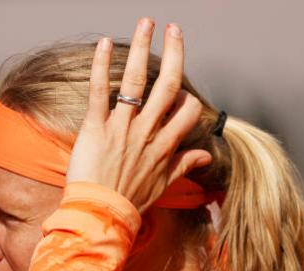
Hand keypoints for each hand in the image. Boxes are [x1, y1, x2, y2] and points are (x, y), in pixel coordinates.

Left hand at [66, 18, 211, 213]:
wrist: (100, 216)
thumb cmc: (129, 202)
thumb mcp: (163, 185)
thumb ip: (184, 165)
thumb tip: (206, 155)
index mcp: (165, 146)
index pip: (188, 111)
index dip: (188, 98)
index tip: (180, 93)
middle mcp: (148, 132)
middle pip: (169, 85)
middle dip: (175, 53)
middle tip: (174, 29)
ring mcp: (123, 127)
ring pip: (138, 81)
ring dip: (143, 48)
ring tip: (147, 22)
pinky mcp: (96, 127)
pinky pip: (101, 91)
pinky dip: (102, 66)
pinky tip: (104, 43)